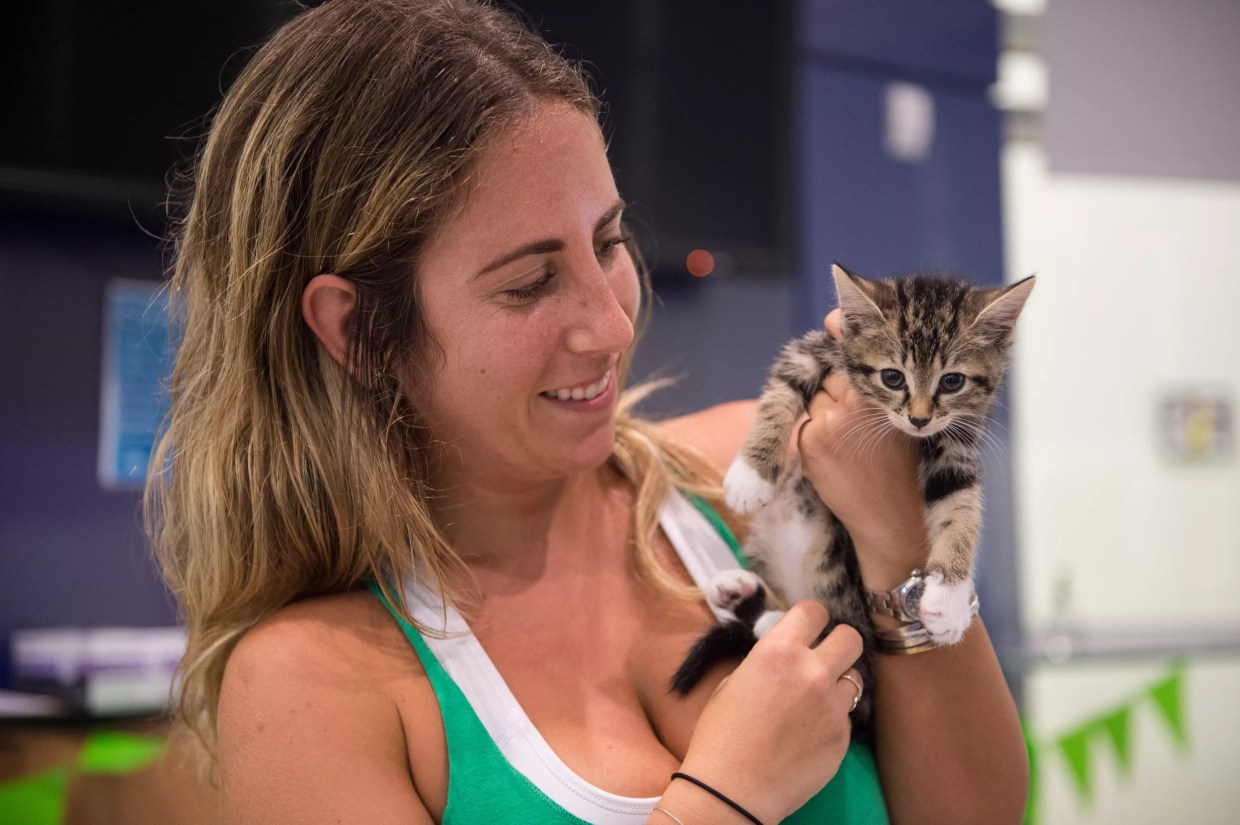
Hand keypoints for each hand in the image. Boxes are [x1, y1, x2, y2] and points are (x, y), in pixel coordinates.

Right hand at [677, 601, 862, 823]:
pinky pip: (845, 715)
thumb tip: (785, 656)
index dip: (811, 617)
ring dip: (838, 682)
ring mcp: (833, 706)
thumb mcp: (733, 683)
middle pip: (851, 638)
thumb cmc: (720, 735)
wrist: (731, 790)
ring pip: (855, 678)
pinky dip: (832, 718)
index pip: (814, 611)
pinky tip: (808, 733)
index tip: (807, 627)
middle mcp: (812, 672)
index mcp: (779, 651)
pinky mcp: (843, 737)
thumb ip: (766, 662)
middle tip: (824, 656)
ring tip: (814, 700)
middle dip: (838, 642)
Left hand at [797, 309, 927, 580]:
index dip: (861, 371)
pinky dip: (816, 436)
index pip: (849, 357)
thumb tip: (831, 317)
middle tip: (864, 429)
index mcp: (880, 392)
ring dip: (827, 415)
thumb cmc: (904, 461)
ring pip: (816, 399)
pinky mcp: (810, 445)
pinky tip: (840, 456)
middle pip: (831, 378)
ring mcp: (828, 424)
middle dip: (842, 395)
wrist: (895, 517)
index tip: (869, 392)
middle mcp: (852, 404)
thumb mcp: (898, 406)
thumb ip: (866, 362)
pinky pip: (804, 424)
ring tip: (854, 443)